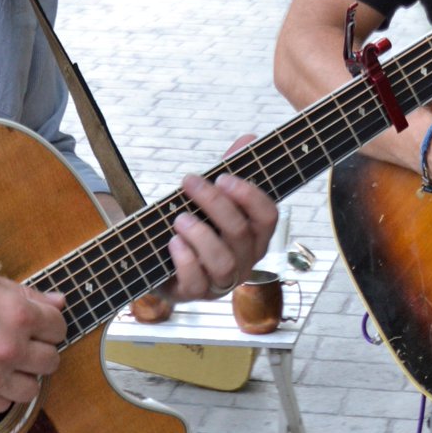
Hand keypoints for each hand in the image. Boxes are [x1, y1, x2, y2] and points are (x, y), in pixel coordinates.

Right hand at [0, 263, 66, 412]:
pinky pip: (3, 405)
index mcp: (19, 315)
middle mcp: (9, 348)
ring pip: (32, 390)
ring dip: (26, 376)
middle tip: (28, 343)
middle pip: (52, 361)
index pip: (59, 328)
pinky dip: (2, 392)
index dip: (52, 324)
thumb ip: (28, 295)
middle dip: (43, 350)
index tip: (42, 324)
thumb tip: (59, 302)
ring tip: (12, 363)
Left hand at [165, 142, 277, 300]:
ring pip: (224, 262)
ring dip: (201, 235)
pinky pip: (197, 282)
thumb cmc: (198, 226)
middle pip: (241, 233)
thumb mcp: (213, 197)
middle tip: (191, 182)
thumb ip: (231, 169)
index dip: (249, 195)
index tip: (223, 176)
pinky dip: (186, 259)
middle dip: (215, 204)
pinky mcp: (195, 294)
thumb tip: (249, 138)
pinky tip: (173, 241)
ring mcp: (222, 281)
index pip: (268, 216)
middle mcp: (245, 260)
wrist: (163, 261)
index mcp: (256, 235)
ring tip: (180, 217)